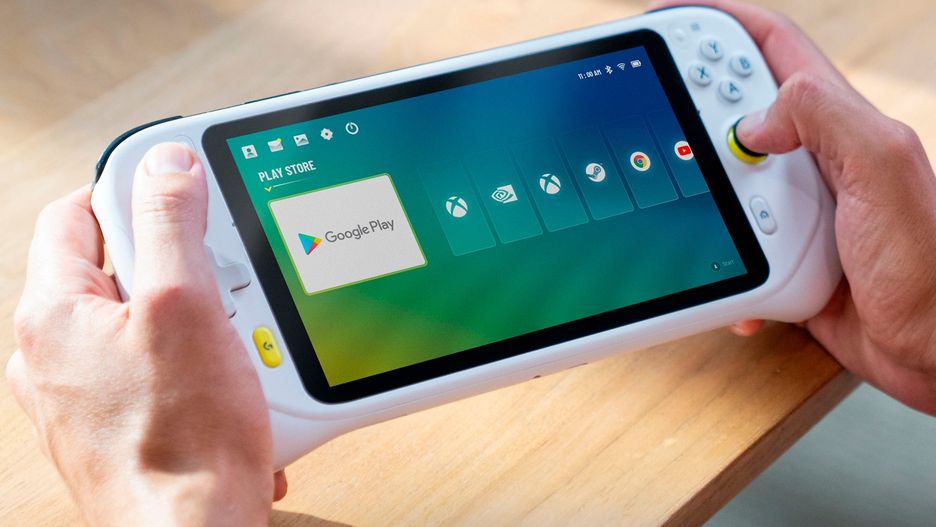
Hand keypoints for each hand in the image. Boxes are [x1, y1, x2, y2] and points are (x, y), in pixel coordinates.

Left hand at [7, 143, 286, 525]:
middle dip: (177, 266)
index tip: (181, 194)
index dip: (134, 193)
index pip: (77, 215)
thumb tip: (168, 164)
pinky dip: (193, 363)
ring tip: (229, 342)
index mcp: (52, 317)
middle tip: (219, 282)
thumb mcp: (184, 306)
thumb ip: (171, 223)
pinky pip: (155, 368)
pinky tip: (226, 383)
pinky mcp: (116, 423)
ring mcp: (82, 393)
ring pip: (142, 322)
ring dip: (193, 318)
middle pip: (116, 269)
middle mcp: (54, 355)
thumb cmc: (183, 440)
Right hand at [651, 0, 935, 413]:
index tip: (672, 22)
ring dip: (700, 194)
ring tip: (683, 207)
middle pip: (735, 109)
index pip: (773, 48)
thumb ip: (825, 119)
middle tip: (654, 112)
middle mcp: (813, 158)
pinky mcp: (785, 256)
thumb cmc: (927, 265)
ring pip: (725, 181)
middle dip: (692, 105)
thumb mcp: (882, 169)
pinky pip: (733, 246)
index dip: (725, 24)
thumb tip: (751, 120)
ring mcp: (796, 208)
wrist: (930, 346)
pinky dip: (720, 260)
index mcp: (839, 123)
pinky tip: (728, 278)